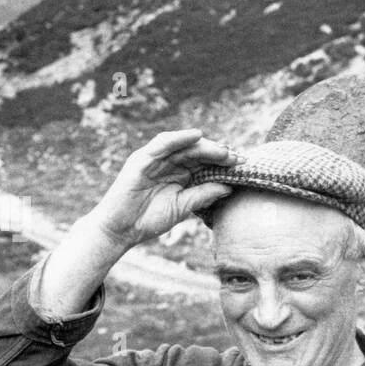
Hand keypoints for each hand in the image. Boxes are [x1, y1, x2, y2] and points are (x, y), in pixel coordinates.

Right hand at [90, 129, 235, 248]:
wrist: (121, 230)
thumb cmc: (149, 219)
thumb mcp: (183, 207)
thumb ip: (203, 194)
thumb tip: (229, 187)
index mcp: (179, 174)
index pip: (204, 162)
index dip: (223, 161)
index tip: (243, 164)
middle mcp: (168, 163)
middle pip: (197, 151)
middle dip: (218, 152)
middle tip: (238, 157)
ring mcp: (155, 159)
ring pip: (183, 145)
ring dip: (204, 145)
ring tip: (224, 149)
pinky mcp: (141, 159)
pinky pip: (162, 144)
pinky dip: (179, 138)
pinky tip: (197, 136)